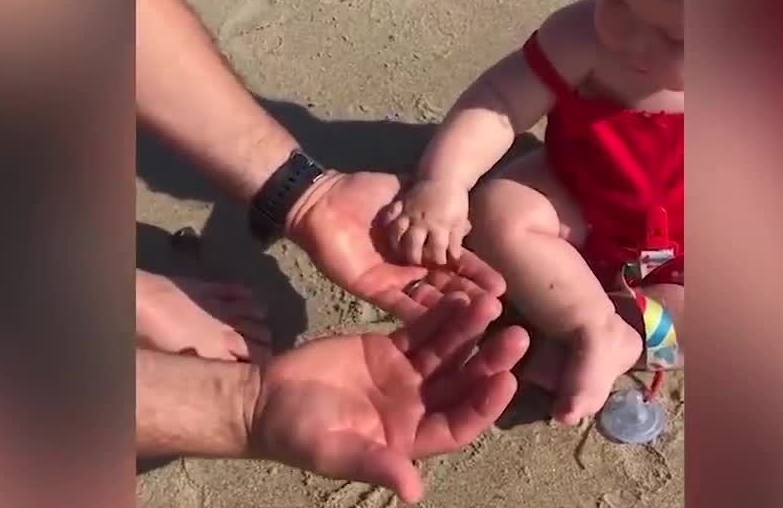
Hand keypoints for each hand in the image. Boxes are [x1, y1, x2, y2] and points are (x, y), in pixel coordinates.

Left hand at [136, 269, 270, 362]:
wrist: (138, 304)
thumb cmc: (151, 341)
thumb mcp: (177, 366)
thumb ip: (202, 371)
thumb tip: (215, 379)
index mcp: (222, 353)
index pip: (259, 360)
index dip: (264, 365)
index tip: (262, 371)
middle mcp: (230, 330)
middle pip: (263, 336)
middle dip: (265, 343)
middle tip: (259, 351)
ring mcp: (222, 306)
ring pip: (257, 310)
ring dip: (258, 318)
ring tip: (254, 324)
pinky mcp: (209, 287)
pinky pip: (237, 289)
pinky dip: (245, 294)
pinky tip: (247, 297)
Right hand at [247, 293, 528, 502]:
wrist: (265, 399)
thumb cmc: (297, 434)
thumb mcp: (336, 452)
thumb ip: (376, 465)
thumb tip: (414, 491)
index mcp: (411, 438)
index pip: (459, 423)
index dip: (483, 404)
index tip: (505, 380)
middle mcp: (416, 407)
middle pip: (463, 384)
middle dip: (491, 362)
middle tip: (518, 337)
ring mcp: (405, 376)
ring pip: (448, 352)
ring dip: (471, 331)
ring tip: (491, 304)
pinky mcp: (389, 349)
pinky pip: (423, 330)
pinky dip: (441, 315)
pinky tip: (460, 295)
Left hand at [286, 171, 504, 320]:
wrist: (324, 200)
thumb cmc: (364, 193)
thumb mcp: (407, 193)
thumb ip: (433, 205)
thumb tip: (465, 219)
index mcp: (420, 246)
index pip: (454, 263)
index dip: (476, 273)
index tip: (501, 284)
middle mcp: (410, 268)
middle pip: (446, 286)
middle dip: (471, 296)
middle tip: (497, 308)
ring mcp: (392, 281)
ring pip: (427, 298)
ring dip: (451, 309)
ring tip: (477, 317)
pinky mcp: (372, 289)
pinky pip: (398, 304)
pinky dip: (419, 313)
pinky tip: (441, 323)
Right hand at [380, 178, 471, 266]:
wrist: (444, 173)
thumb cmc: (454, 199)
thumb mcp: (459, 219)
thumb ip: (456, 239)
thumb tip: (455, 259)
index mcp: (439, 226)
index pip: (436, 250)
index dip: (437, 261)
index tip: (438, 265)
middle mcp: (421, 221)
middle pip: (413, 244)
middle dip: (413, 258)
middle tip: (415, 264)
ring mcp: (408, 211)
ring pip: (398, 232)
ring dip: (396, 245)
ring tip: (397, 253)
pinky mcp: (400, 203)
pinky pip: (389, 214)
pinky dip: (386, 224)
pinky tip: (385, 232)